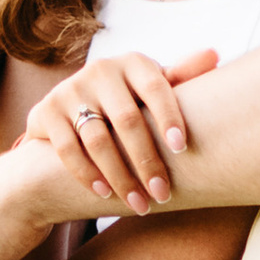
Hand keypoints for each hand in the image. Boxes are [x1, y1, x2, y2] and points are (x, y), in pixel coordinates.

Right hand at [21, 43, 220, 214]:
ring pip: (97, 140)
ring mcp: (70, 90)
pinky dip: (87, 174)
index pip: (156, 87)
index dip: (169, 116)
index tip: (182, 149)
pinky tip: (105, 194)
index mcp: (132, 63)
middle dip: (147, 162)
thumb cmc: (128, 101)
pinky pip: (68, 149)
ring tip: (139, 204)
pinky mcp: (45, 111)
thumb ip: (181, 77)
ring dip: (120, 177)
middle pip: (127, 120)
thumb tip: (214, 55)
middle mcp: (100, 70)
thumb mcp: (152, 88)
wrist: (70, 111)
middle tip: (163, 194)